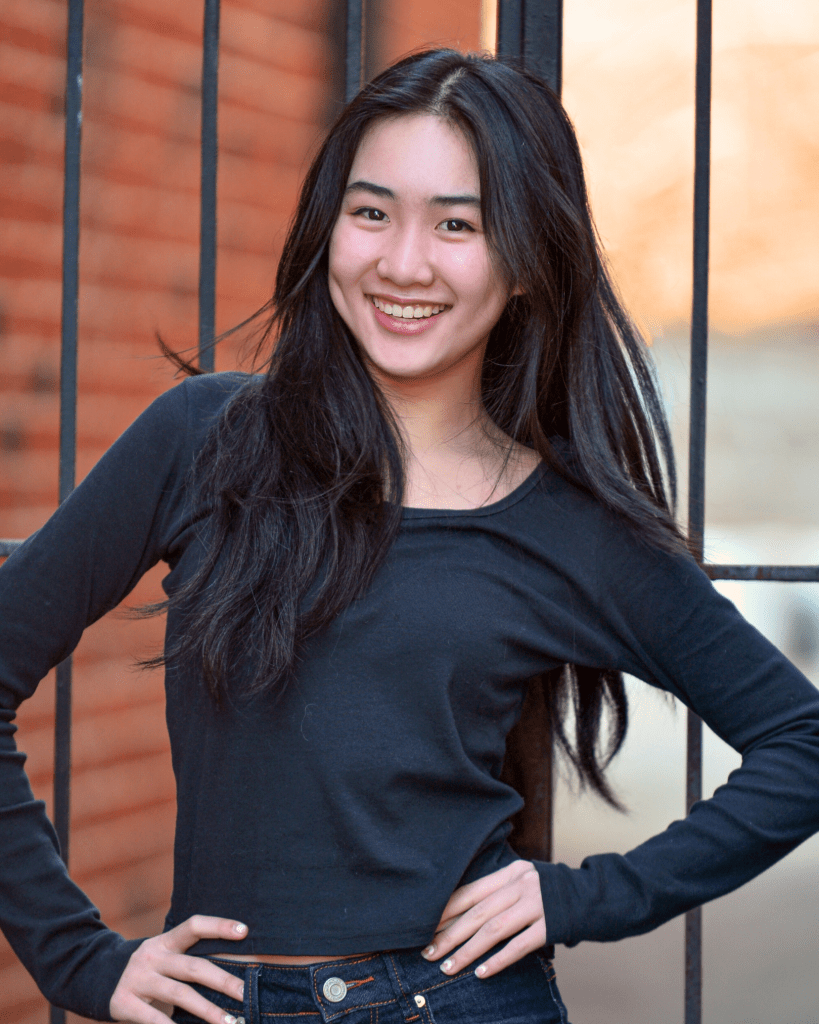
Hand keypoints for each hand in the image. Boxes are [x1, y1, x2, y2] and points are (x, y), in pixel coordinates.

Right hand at [109, 915, 247, 1023]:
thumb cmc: (149, 972)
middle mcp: (151, 956)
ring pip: (180, 994)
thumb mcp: (165, 959)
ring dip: (207, 1010)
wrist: (98, 979)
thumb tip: (234, 979)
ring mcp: (137, 979)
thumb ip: (190, 963)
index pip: (193, 925)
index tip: (244, 931)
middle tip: (245, 994)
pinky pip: (152, 1018)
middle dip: (223, 981)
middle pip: (193, 967)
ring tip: (229, 1022)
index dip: (218, 926)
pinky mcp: (124, 1002)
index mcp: (165, 942)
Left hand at [421, 860, 546, 979]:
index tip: (427, 927)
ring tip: (449, 968)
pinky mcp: (549, 926)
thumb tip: (465, 912)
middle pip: (477, 913)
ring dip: (467, 951)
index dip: (447, 911)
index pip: (471, 892)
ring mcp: (535, 905)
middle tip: (429, 953)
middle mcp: (520, 885)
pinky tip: (482, 973)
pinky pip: (518, 945)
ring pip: (493, 930)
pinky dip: (498, 960)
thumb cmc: (553, 892)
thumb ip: (501, 890)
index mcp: (511, 872)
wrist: (594, 895)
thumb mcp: (526, 880)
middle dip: (449, 935)